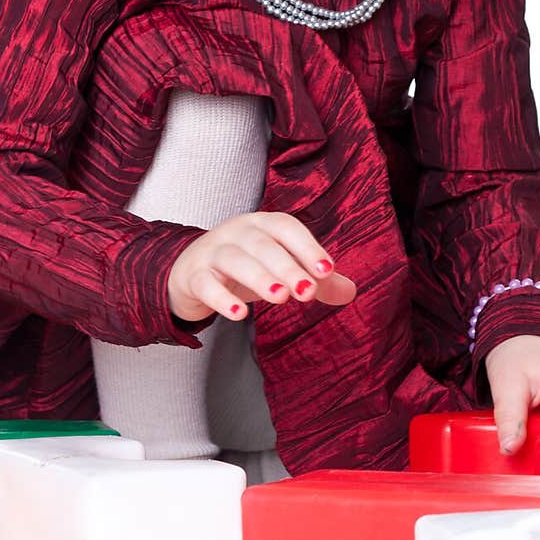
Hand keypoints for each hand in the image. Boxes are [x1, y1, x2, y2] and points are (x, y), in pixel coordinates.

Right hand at [167, 210, 355, 322]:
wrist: (189, 273)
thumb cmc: (244, 267)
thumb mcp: (279, 270)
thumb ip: (314, 280)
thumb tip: (350, 292)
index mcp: (262, 225)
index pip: (286, 228)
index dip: (307, 246)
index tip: (327, 269)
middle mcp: (237, 232)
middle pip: (263, 244)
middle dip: (287, 266)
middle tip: (307, 291)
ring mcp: (212, 252)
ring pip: (234, 259)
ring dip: (259, 277)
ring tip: (280, 298)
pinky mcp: (193, 276)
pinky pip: (206, 284)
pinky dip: (221, 299)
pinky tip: (239, 315)